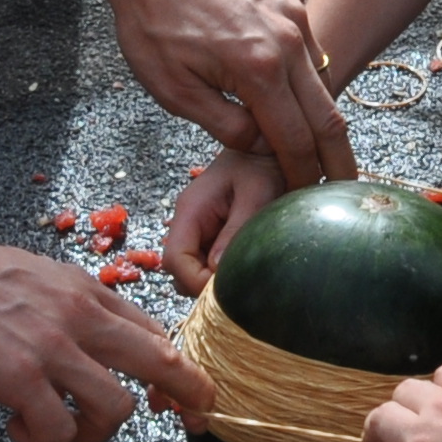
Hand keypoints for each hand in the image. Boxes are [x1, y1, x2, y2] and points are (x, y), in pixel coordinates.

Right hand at [0, 223, 211, 441]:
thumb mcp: (37, 277)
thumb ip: (72, 306)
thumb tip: (98, 336)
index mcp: (86, 291)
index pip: (155, 331)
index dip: (180, 367)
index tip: (191, 393)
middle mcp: (79, 315)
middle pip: (161, 361)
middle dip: (187, 394)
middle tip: (191, 420)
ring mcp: (51, 346)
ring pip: (116, 409)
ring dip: (94, 434)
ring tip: (59, 430)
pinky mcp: (17, 376)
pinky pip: (58, 430)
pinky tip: (17, 429)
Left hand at [97, 0, 353, 186]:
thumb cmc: (153, 23)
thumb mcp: (174, 91)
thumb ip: (226, 126)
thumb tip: (263, 144)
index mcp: (258, 70)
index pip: (296, 140)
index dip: (304, 175)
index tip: (307, 198)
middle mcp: (288, 40)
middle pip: (327, 114)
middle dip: (337, 157)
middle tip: (345, 187)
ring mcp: (294, 13)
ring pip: (321, 78)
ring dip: (320, 114)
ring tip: (315, 143)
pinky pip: (308, 44)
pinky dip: (303, 72)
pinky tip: (282, 84)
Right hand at [160, 148, 285, 293]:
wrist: (266, 149)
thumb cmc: (263, 166)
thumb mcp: (256, 196)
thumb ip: (235, 231)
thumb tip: (216, 269)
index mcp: (191, 210)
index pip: (174, 259)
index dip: (194, 281)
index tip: (223, 291)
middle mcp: (187, 222)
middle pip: (178, 269)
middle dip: (201, 285)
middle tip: (235, 288)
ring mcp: (197, 229)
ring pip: (190, 269)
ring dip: (211, 280)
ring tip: (241, 277)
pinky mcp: (210, 234)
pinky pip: (205, 262)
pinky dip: (219, 272)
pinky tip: (241, 266)